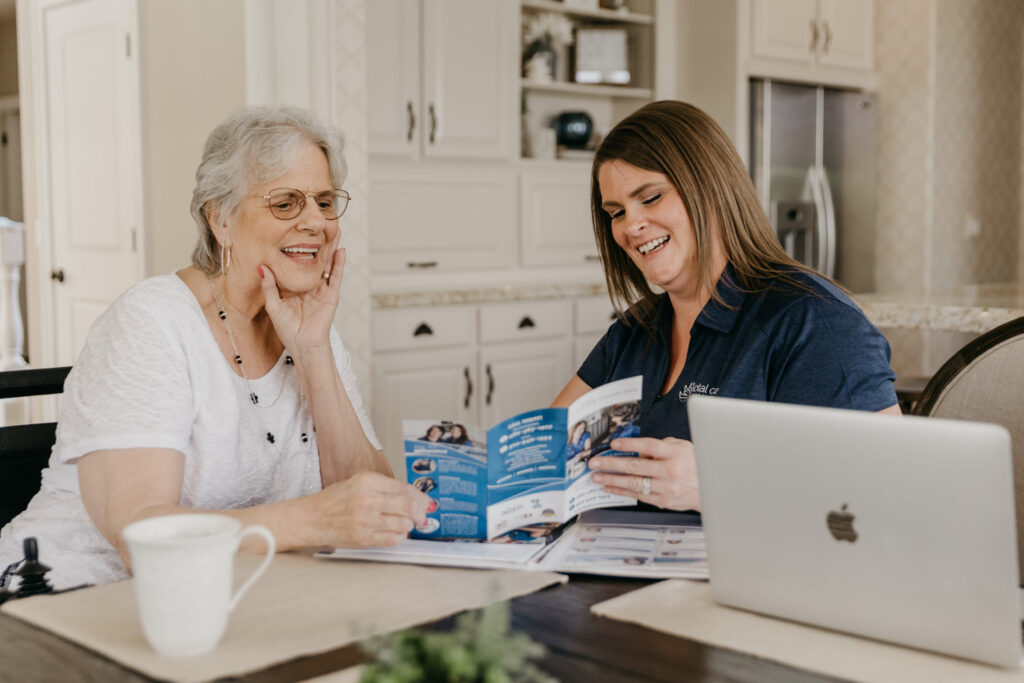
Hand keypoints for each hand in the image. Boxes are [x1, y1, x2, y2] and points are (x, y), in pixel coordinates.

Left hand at [259, 238, 344, 359]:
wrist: (303, 345)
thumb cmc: (288, 330)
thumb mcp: (274, 306)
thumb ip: (269, 287)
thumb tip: (262, 267)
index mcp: (295, 286)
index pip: (296, 263)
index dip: (297, 248)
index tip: (294, 231)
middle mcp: (310, 285)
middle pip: (315, 259)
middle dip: (318, 242)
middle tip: (319, 224)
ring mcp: (322, 289)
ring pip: (327, 264)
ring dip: (331, 247)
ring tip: (335, 230)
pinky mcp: (331, 296)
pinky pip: (336, 276)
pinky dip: (339, 263)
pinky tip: (341, 250)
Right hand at [303, 471, 430, 546]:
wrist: (310, 518)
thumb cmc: (334, 501)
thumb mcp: (358, 484)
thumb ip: (384, 488)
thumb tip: (415, 497)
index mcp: (367, 481)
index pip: (405, 488)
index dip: (421, 497)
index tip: (427, 503)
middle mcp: (367, 499)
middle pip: (409, 506)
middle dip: (421, 513)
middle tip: (422, 517)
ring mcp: (365, 520)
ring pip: (404, 524)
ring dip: (409, 526)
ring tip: (403, 524)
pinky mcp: (363, 538)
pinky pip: (393, 539)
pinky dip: (399, 537)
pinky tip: (394, 533)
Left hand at [588, 437, 699, 510]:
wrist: (711, 489)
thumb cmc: (693, 464)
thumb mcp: (681, 447)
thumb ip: (660, 446)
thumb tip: (637, 450)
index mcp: (675, 453)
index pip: (649, 446)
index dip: (630, 445)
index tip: (613, 443)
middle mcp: (670, 471)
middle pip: (636, 466)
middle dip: (611, 464)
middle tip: (594, 462)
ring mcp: (666, 488)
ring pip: (634, 483)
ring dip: (612, 479)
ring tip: (596, 476)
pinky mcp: (662, 501)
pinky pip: (637, 495)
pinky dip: (621, 491)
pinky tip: (609, 487)